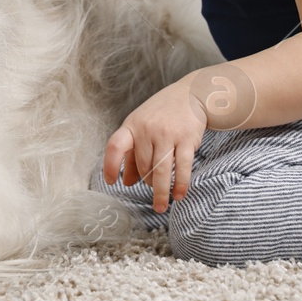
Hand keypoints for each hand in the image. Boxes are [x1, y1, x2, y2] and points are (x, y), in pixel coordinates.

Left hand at [102, 77, 208, 212]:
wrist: (191, 93)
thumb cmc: (162, 113)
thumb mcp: (142, 125)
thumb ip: (133, 153)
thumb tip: (127, 182)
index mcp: (132, 125)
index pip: (115, 146)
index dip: (111, 165)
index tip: (112, 182)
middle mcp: (147, 129)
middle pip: (143, 165)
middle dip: (147, 182)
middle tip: (153, 188)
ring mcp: (167, 134)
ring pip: (160, 170)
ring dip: (160, 192)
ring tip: (160, 207)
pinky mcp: (186, 139)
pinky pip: (182, 167)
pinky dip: (180, 184)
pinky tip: (179, 195)